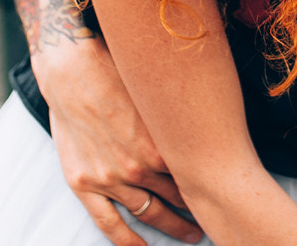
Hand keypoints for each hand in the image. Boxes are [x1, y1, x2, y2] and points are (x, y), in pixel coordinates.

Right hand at [32, 34, 203, 245]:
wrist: (72, 68)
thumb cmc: (118, 71)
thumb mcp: (159, 95)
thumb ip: (179, 120)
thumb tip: (208, 125)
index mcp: (162, 145)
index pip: (195, 176)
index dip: (211, 187)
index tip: (224, 194)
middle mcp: (139, 167)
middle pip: (176, 199)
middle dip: (196, 212)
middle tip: (212, 220)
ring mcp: (111, 179)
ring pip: (148, 213)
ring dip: (172, 226)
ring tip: (190, 234)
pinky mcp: (85, 183)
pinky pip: (108, 223)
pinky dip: (126, 240)